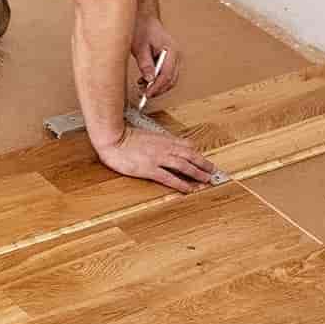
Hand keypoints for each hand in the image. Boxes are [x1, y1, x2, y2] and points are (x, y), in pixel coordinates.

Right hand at [95, 127, 217, 193]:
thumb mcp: (143, 134)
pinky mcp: (150, 169)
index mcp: (163, 139)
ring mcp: (158, 158)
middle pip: (190, 156)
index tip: (204, 159)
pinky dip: (181, 184)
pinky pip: (170, 178)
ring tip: (206, 180)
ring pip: (184, 166)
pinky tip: (189, 189)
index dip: (197, 153)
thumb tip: (162, 143)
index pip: (186, 145)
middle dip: (203, 163)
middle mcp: (164, 148)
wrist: (112, 139)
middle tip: (212, 171)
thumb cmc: (123, 137)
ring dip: (197, 173)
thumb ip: (156, 139)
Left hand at [131, 16, 180, 101]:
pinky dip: (157, 81)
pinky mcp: (169, 61)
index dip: (157, 87)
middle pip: (171, 79)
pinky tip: (144, 81)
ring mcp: (174, 59)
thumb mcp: (140, 47)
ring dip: (157, 86)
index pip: (167, 74)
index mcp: (171, 50)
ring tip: (142, 88)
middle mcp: (176, 55)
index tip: (147, 94)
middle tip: (144, 95)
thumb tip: (149, 79)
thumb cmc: (142, 29)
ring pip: (169, 79)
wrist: (144, 20)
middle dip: (158, 89)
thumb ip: (145, 63)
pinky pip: (166, 75)